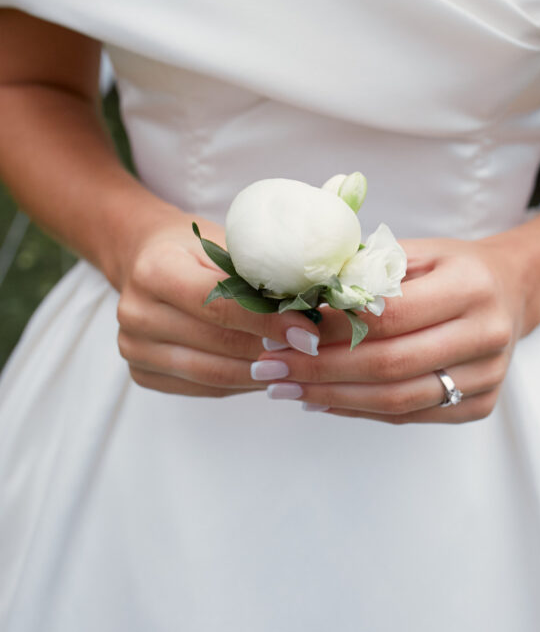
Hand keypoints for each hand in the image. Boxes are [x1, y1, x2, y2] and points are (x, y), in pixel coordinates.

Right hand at [116, 213, 320, 396]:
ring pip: (212, 374)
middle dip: (271, 352)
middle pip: (218, 344)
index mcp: (155, 270)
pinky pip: (202, 388)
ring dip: (260, 375)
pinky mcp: (141, 373)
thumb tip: (313, 304)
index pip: (219, 305)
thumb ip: (258, 274)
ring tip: (297, 368)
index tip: (309, 336)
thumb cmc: (192, 247)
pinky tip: (267, 375)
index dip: (268, 323)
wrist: (143, 258)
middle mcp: (137, 312)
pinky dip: (239, 384)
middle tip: (312, 356)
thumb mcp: (222, 244)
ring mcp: (134, 347)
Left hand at [253, 236, 526, 423]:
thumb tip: (298, 294)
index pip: (390, 316)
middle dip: (319, 370)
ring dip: (332, 397)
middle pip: (389, 364)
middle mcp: (486, 335)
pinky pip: (409, 415)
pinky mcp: (480, 405)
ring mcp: (487, 377)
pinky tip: (320, 399)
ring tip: (284, 388)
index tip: (284, 331)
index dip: (333, 328)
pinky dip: (359, 409)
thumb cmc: (452, 266)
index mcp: (470, 287)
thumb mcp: (416, 252)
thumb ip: (365, 269)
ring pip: (397, 399)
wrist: (512, 291)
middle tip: (268, 368)